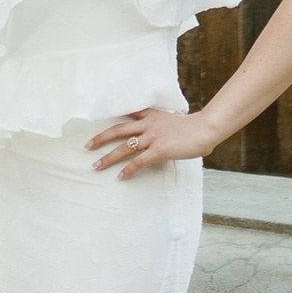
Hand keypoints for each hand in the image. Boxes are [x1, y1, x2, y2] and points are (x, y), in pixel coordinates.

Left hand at [87, 101, 218, 177]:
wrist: (204, 128)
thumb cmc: (193, 127)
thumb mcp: (174, 121)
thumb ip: (163, 126)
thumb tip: (162, 134)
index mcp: (151, 115)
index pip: (127, 115)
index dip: (111, 119)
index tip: (96, 122)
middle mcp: (147, 125)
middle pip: (117, 130)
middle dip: (100, 139)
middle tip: (87, 147)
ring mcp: (152, 137)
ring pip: (123, 147)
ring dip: (108, 158)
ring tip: (96, 166)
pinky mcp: (158, 150)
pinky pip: (138, 162)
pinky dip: (128, 170)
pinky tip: (120, 177)